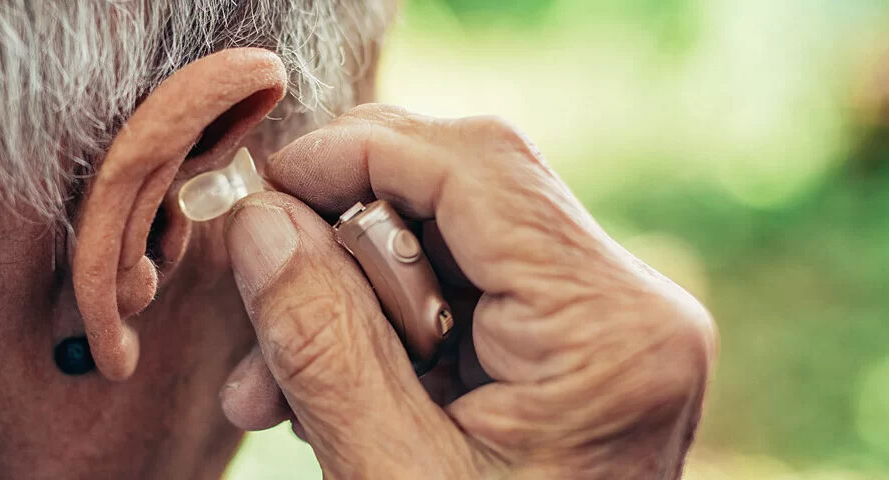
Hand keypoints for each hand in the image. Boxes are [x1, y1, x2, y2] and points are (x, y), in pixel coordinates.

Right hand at [219, 104, 716, 478]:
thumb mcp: (388, 474)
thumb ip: (321, 341)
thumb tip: (259, 221)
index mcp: (607, 332)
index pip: (474, 171)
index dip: (354, 156)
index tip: (259, 196)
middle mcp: (630, 308)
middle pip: (465, 188)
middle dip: (343, 236)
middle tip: (260, 298)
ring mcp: (610, 328)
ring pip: (451, 239)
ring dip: (348, 295)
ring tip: (269, 388)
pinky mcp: (578, 351)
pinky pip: (463, 294)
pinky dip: (383, 329)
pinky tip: (320, 392)